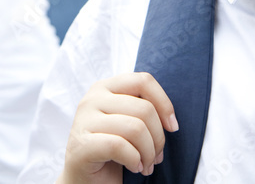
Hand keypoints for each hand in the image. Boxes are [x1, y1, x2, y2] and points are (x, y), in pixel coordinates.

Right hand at [59, 72, 177, 183]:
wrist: (84, 181)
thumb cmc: (111, 152)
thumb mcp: (127, 123)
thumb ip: (142, 111)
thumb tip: (170, 121)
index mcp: (105, 88)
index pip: (143, 81)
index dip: (164, 104)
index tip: (172, 127)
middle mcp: (92, 99)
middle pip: (144, 109)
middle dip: (158, 138)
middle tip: (156, 157)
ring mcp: (84, 120)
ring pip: (135, 128)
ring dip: (148, 153)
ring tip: (146, 165)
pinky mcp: (82, 144)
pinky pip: (120, 146)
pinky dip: (134, 160)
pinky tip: (134, 168)